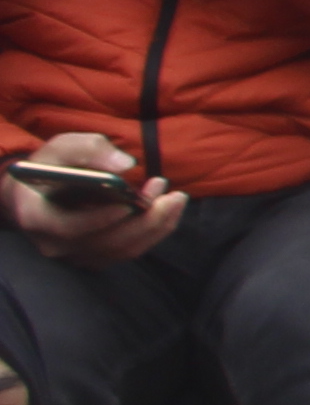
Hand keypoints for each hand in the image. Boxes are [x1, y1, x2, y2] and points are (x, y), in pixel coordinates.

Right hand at [2, 135, 182, 268]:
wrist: (39, 191)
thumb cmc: (50, 166)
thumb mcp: (62, 148)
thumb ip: (90, 150)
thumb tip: (126, 165)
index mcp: (37, 218)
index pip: (69, 228)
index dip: (99, 219)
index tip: (128, 204)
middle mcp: (55, 244)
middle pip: (105, 242)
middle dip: (144, 220)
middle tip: (173, 196)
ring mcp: (76, 255)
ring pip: (123, 249)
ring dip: (156, 225)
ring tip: (177, 199)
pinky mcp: (96, 256)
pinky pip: (129, 250)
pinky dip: (153, 231)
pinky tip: (170, 210)